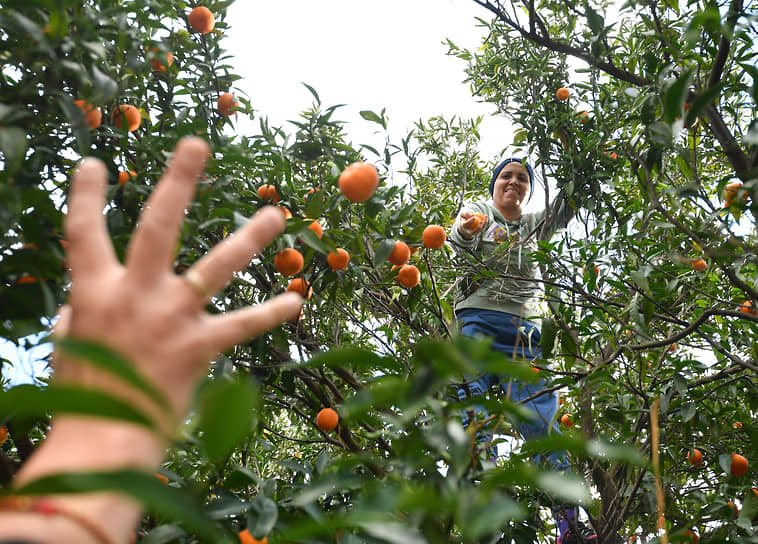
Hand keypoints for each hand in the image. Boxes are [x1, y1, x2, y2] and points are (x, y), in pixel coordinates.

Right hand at [56, 137, 302, 431]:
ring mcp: (171, 319)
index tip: (92, 162)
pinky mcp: (199, 348)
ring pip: (216, 267)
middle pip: (158, 227)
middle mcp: (135, 296)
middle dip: (177, 181)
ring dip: (249, 238)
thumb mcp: (72, 345)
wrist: (104, 441)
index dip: (84, 197)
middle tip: (198, 144)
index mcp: (94, 293)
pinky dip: (270, 312)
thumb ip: (83, 312)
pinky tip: (296, 299)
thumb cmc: (85, 394)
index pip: (82, 234)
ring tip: (278, 213)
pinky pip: (242, 325)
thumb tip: (85, 301)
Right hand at [457, 210, 487, 239]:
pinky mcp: (477, 232)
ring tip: (485, 216)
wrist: (465, 225)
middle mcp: (467, 232)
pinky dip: (485, 223)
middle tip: (481, 221)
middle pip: (473, 231)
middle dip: (478, 227)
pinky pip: (482, 228)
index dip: (470, 221)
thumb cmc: (464, 218)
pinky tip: (486, 216)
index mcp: (463, 226)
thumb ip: (466, 213)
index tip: (474, 217)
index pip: (466, 224)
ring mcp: (473, 233)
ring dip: (483, 224)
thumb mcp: (463, 214)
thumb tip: (471, 215)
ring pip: (479, 230)